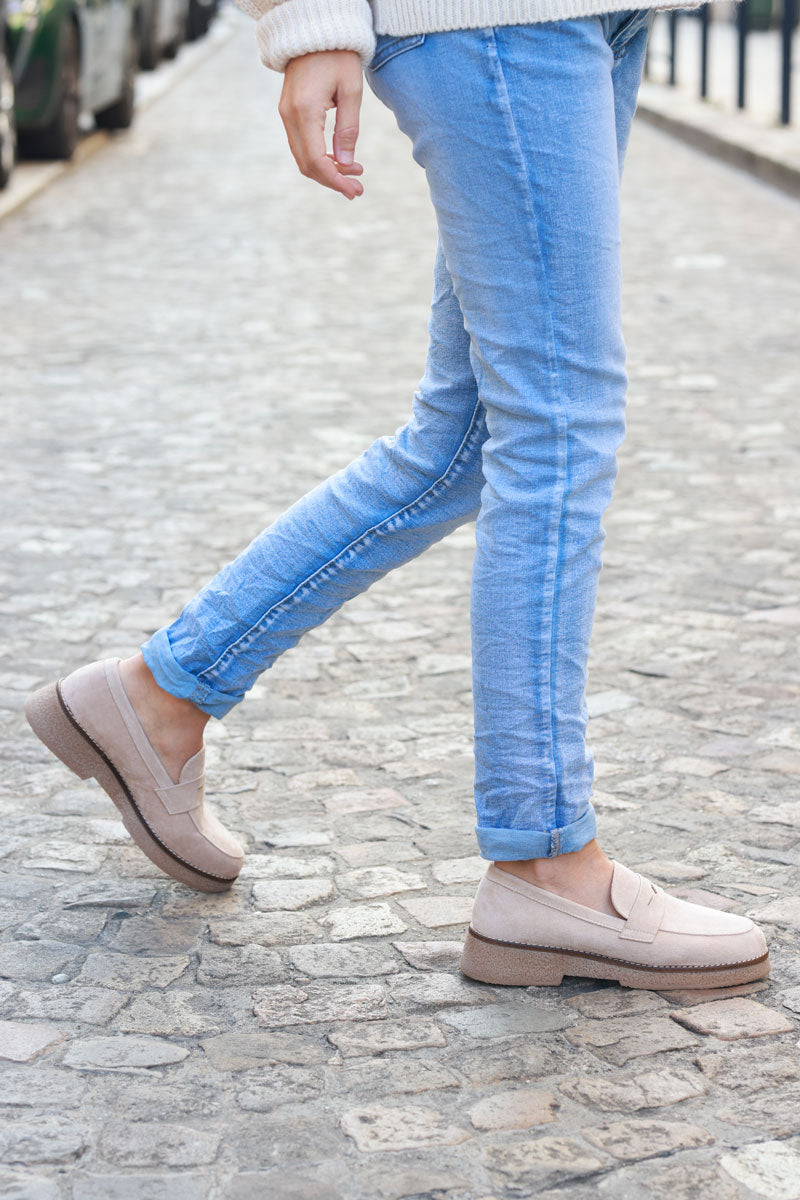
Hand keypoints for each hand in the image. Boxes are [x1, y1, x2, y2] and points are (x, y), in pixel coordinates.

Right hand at [278, 50, 364, 199]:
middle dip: (332, 180)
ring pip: (303, 157)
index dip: (335, 181)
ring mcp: (286, 114)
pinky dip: (320, 157)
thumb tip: (347, 164)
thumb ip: (348, 128)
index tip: (354, 191)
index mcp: (305, 110)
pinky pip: (301, 144)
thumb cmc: (338, 55)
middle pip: (307, 164)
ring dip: (327, 170)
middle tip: (357, 188)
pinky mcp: (289, 111)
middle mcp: (290, 115)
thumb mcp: (351, 90)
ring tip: (354, 174)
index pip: (317, 160)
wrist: (314, 29)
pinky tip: (341, 158)